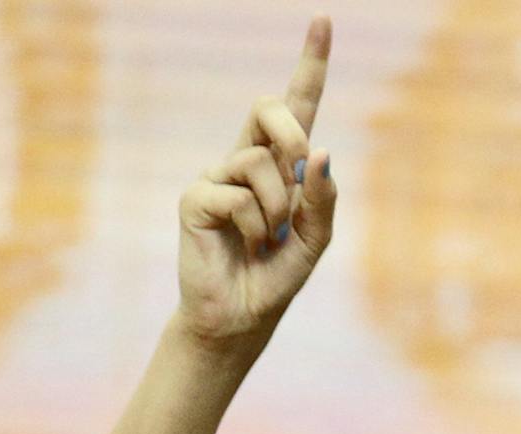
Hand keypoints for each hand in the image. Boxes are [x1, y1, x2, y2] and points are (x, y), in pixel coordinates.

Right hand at [176, 18, 338, 347]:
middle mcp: (247, 159)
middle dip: (293, 134)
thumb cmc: (278, 275)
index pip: (297, 105)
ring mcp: (218, 175)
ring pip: (261, 163)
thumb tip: (320, 153)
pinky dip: (256, 229)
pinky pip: (239, 197)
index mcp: (282, 164)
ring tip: (268, 240)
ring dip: (278, 210)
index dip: (310, 63)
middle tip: (301, 172)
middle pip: (270, 108)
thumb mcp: (315, 239)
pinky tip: (246, 247)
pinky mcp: (196, 197)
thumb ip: (322, 199)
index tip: (324, 19)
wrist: (243, 316)